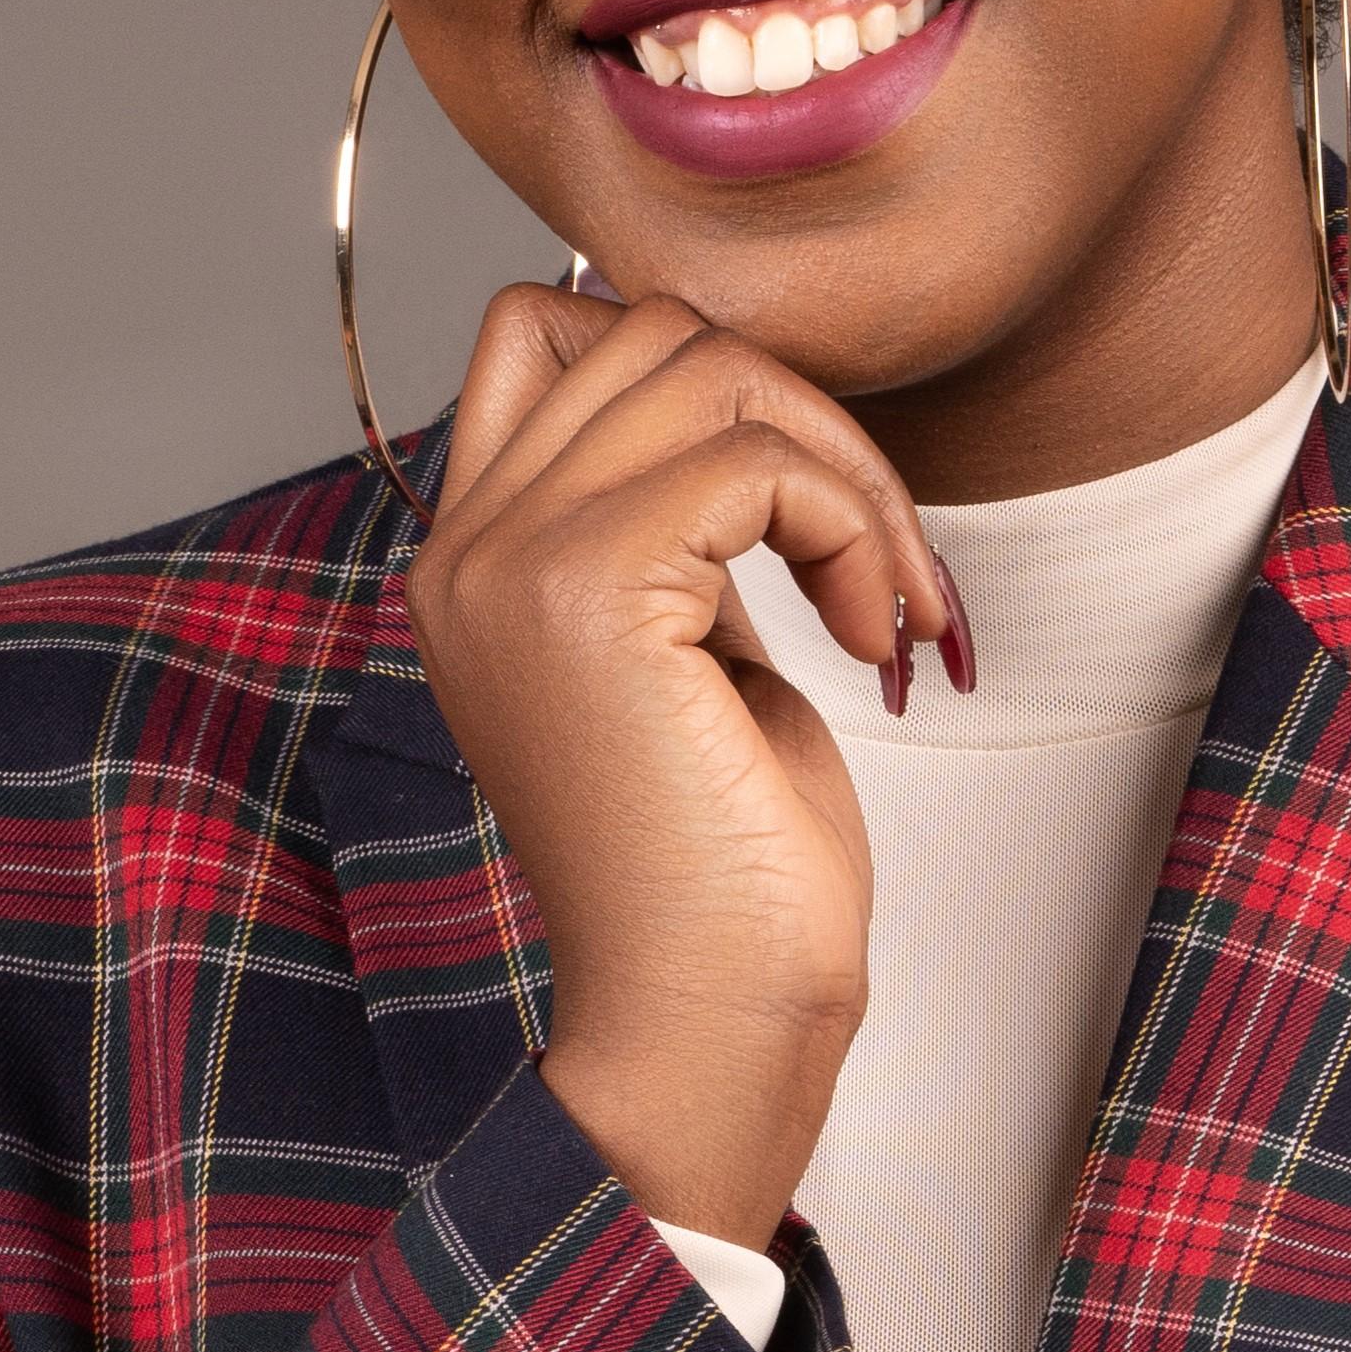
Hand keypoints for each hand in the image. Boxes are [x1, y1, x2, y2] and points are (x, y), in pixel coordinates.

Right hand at [405, 287, 956, 1250]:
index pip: (547, 327)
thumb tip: (749, 388)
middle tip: (877, 556)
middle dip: (803, 414)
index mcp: (473, 560)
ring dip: (845, 466)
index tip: (803, 508)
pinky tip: (877, 641)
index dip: (704, 374)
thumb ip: (686, 523)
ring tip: (886, 601)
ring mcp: (508, 563)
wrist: (710, 1025)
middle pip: (643, 326)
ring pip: (705, 364)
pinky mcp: (585, 590)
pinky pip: (754, 456)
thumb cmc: (729, 871)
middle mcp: (464, 549)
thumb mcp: (697, 652)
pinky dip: (854, 522)